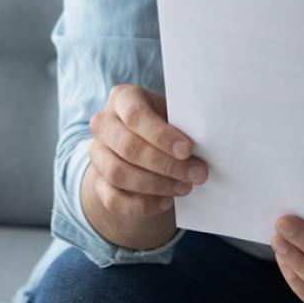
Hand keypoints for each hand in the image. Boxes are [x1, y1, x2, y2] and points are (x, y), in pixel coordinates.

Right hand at [83, 84, 207, 232]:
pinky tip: (166, 201)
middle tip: (197, 174)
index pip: (135, 115)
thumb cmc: (165, 123)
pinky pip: (113, 199)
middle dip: (166, 164)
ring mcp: (96, 152)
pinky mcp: (96, 181)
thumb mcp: (173, 114)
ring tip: (185, 187)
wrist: (142, 141)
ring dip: (156, 185)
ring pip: (119, 174)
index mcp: (123, 97)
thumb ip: (183, 124)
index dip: (162, 135)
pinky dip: (142, 205)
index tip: (188, 150)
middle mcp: (103, 123)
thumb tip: (207, 144)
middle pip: (128, 147)